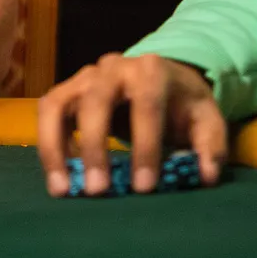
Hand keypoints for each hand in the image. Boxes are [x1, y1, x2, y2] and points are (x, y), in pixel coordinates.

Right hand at [37, 53, 225, 196]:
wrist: (160, 78)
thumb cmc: (183, 104)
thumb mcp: (207, 119)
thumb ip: (210, 146)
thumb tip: (205, 176)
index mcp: (152, 70)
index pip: (146, 105)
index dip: (145, 146)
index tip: (145, 187)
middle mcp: (113, 67)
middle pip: (96, 101)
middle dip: (95, 147)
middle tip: (98, 190)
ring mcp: (84, 76)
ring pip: (58, 103)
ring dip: (54, 147)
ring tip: (62, 189)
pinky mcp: (67, 89)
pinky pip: (46, 112)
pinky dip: (48, 145)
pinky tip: (61, 176)